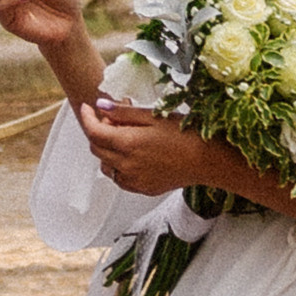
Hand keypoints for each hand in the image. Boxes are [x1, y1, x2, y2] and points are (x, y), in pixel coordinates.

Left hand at [79, 97, 241, 200]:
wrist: (208, 160)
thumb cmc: (186, 134)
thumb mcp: (153, 116)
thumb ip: (123, 113)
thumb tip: (101, 107)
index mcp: (127, 144)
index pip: (93, 132)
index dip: (86, 118)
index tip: (87, 108)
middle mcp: (126, 165)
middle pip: (96, 149)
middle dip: (98, 132)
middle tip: (113, 119)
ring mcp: (134, 180)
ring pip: (106, 165)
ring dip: (107, 151)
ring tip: (125, 138)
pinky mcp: (143, 189)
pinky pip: (120, 179)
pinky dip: (119, 166)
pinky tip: (134, 156)